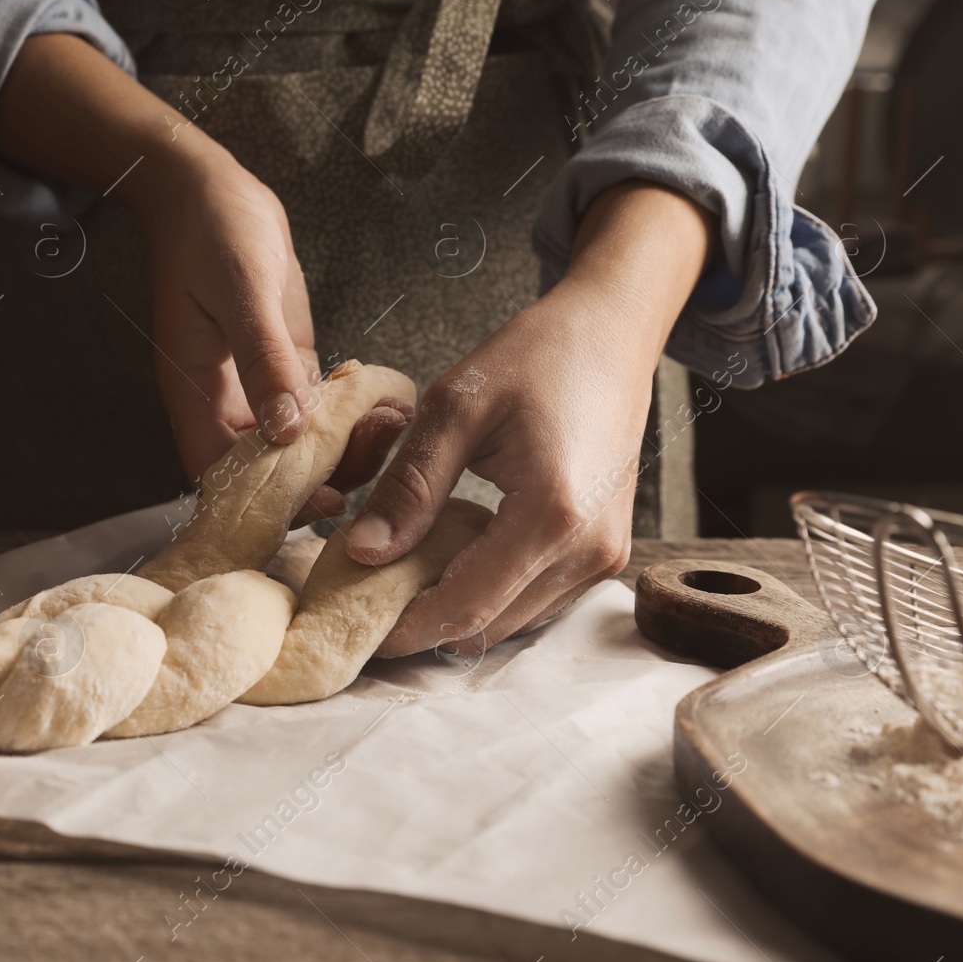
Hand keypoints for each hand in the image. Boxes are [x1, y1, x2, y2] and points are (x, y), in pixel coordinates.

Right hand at [0, 34, 409, 519]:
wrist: (209, 189)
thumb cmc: (212, 233)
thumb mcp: (241, 292)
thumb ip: (264, 361)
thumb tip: (287, 431)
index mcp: (197, 394)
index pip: (223, 474)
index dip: (267, 501)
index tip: (321, 499)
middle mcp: (225, 401)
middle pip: (267, 471)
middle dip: (320, 479)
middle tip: (375, 462)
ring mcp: (258, 385)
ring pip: (299, 445)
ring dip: (343, 448)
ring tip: (390, 427)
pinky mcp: (286, 363)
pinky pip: (317, 409)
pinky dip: (350, 415)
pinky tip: (386, 403)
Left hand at [345, 182, 712, 655]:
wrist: (613, 334)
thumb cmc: (538, 356)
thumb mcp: (456, 408)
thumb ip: (409, 485)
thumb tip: (363, 551)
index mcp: (552, 515)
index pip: (464, 606)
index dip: (403, 628)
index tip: (349, 624)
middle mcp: (588, 551)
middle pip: (487, 625)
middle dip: (422, 623)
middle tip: (363, 598)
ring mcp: (604, 557)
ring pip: (512, 621)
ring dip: (455, 608)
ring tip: (401, 573)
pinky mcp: (605, 552)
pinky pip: (536, 598)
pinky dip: (489, 591)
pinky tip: (451, 555)